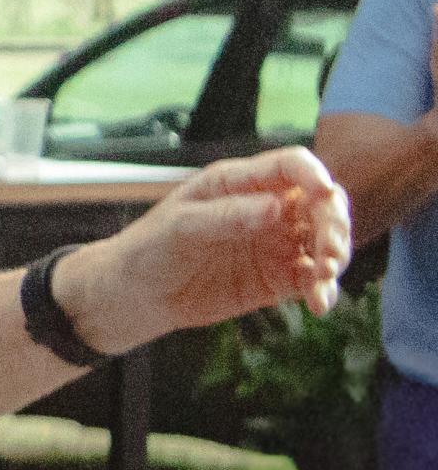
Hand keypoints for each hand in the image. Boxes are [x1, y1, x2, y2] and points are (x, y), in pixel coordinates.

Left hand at [62, 148, 352, 350]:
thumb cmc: (149, 249)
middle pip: (320, 203)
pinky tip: (320, 303)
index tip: (325, 194)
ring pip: (323, 242)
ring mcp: (275, 243)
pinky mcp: (277, 278)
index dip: (314, 175)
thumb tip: (275, 207)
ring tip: (324, 278)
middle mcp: (266, 208)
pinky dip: (323, 289)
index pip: (292, 165)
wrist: (135, 296)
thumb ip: (226, 216)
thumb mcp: (180, 227)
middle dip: (334, 223)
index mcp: (240, 182)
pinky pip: (312, 279)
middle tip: (330, 251)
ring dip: (335, 257)